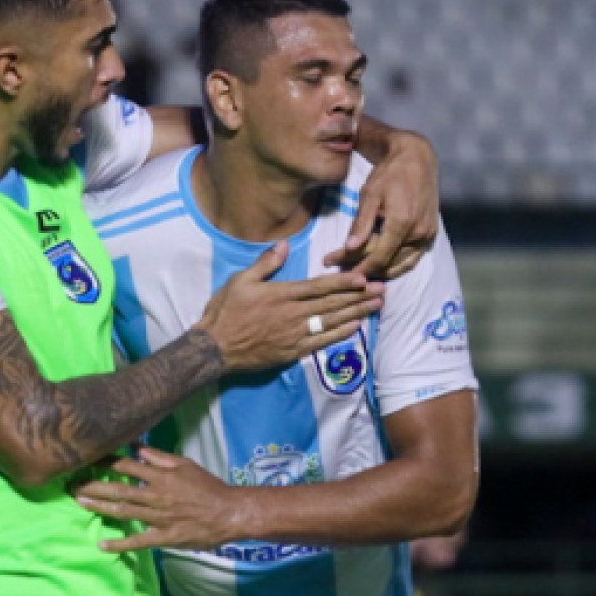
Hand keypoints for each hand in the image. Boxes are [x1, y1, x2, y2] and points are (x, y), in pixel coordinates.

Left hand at [75, 448, 246, 551]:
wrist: (229, 513)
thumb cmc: (208, 487)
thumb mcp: (185, 465)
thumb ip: (160, 457)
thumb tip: (137, 447)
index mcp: (161, 476)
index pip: (127, 466)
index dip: (105, 462)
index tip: (87, 459)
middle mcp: (156, 496)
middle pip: (118, 489)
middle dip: (93, 485)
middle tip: (71, 483)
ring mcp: (158, 518)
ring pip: (124, 511)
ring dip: (99, 506)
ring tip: (78, 502)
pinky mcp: (164, 537)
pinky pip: (138, 541)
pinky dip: (120, 544)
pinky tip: (102, 545)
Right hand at [195, 241, 381, 373]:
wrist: (214, 347)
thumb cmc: (225, 311)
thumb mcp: (240, 281)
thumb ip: (265, 263)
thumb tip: (283, 244)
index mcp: (282, 294)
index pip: (319, 287)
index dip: (343, 282)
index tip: (363, 277)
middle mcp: (293, 314)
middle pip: (332, 304)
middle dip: (358, 296)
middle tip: (381, 290)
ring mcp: (294, 334)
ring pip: (332, 322)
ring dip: (356, 313)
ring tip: (375, 306)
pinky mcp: (292, 351)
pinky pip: (321, 342)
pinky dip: (340, 335)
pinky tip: (355, 327)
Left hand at [323, 130, 438, 279]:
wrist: (416, 159)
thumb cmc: (389, 173)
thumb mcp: (370, 194)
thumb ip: (362, 223)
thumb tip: (350, 247)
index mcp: (402, 223)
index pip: (378, 257)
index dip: (357, 266)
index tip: (335, 266)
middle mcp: (418, 233)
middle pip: (388, 262)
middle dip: (363, 268)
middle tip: (340, 269)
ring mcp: (427, 235)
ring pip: (401, 265)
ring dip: (380, 271)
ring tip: (358, 271)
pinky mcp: (431, 233)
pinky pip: (413, 258)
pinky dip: (396, 265)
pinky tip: (381, 266)